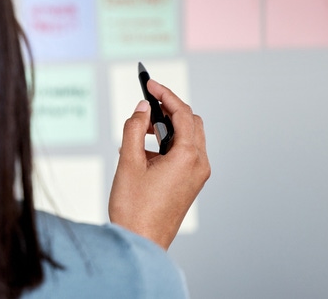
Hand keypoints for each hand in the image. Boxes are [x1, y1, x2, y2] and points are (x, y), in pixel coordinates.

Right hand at [108, 80, 209, 249]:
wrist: (141, 242)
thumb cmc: (134, 208)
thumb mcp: (128, 162)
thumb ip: (134, 129)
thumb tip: (142, 108)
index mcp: (188, 157)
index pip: (182, 113)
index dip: (165, 95)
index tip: (149, 84)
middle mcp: (199, 165)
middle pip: (191, 122)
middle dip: (170, 109)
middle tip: (147, 102)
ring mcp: (197, 176)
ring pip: (189, 138)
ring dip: (168, 127)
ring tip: (141, 128)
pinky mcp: (190, 184)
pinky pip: (185, 154)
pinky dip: (169, 143)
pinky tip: (145, 150)